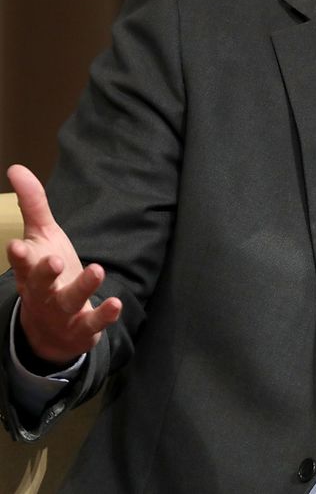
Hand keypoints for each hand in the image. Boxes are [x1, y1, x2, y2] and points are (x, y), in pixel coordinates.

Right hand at [5, 164, 120, 367]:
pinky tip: (116, 304)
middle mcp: (42, 293)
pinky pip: (92, 323)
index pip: (22, 263)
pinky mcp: (83, 328)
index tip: (17, 245)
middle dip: (44, 273)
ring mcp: (62, 312)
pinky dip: (104, 315)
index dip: (20, 256)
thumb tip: (16, 167)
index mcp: (31, 271)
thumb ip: (32, 204)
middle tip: (55, 260)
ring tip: (97, 270)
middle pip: (40, 284)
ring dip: (82, 287)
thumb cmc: (46, 274)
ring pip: (69, 301)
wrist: (49, 331)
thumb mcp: (40, 237)